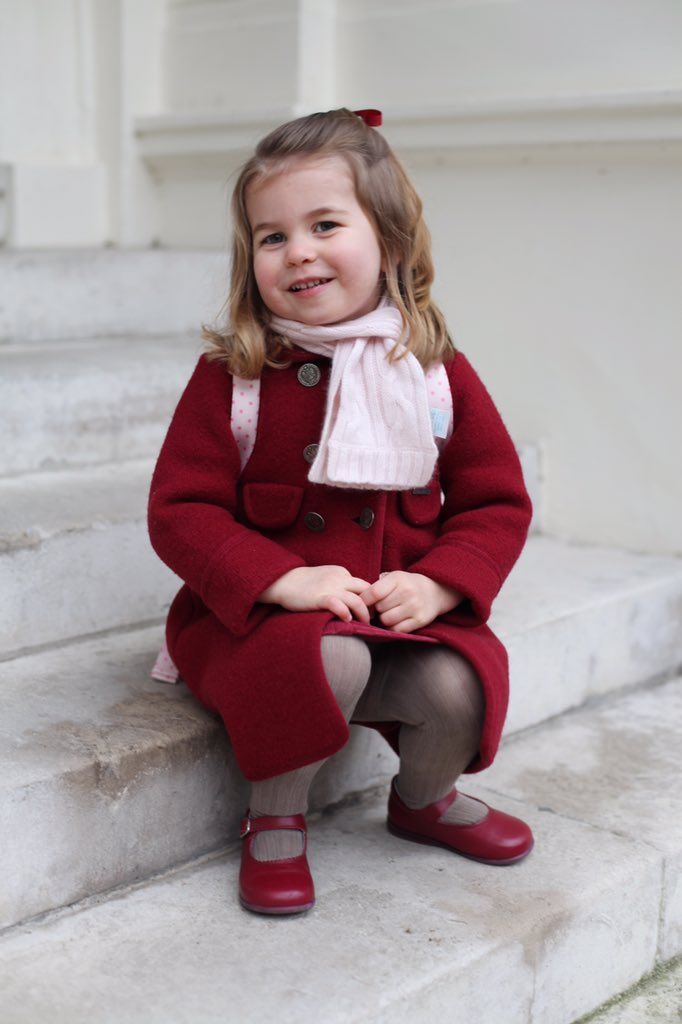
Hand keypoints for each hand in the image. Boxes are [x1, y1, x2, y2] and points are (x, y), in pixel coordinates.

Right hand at [257, 565, 372, 622]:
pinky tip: (347, 620)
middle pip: (366, 591)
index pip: (364, 585)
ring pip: (356, 600)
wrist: (283, 581)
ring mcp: (329, 588)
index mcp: (342, 572)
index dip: (370, 598)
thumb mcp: (327, 577)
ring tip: (364, 623)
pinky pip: (338, 605)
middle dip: (372, 606)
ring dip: (364, 614)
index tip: (371, 609)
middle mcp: (339, 578)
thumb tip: (355, 599)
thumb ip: (341, 584)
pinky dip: (346, 613)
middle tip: (373, 618)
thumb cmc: (305, 583)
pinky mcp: (319, 598)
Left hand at [359, 571, 463, 633]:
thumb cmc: (407, 585)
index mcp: (398, 578)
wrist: (436, 590)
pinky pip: (397, 630)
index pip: (374, 593)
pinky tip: (397, 621)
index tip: (361, 604)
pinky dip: (393, 628)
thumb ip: (377, 586)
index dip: (364, 601)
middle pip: (379, 609)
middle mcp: (407, 592)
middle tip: (382, 607)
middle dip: (376, 610)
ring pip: (386, 620)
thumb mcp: (394, 578)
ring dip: (384, 619)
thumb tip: (357, 601)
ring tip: (390, 613)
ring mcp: (415, 606)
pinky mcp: (420, 620)